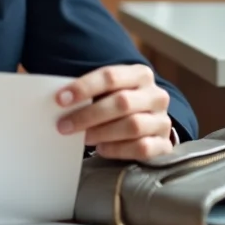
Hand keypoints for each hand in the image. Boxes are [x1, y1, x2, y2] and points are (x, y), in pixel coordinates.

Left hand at [54, 64, 173, 160]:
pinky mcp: (165, 145)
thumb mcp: (109, 92)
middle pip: (121, 102)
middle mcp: (156, 95)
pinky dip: (118, 149)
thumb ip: (91, 93)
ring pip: (132, 125)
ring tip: (83, 138)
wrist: (150, 126)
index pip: (110, 76)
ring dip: (102, 132)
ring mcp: (162, 121)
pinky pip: (141, 148)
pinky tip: (102, 149)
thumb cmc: (119, 106)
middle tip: (64, 125)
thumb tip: (60, 101)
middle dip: (88, 114)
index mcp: (140, 75)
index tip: (60, 99)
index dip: (84, 87)